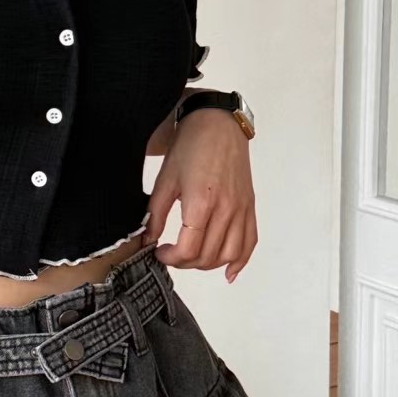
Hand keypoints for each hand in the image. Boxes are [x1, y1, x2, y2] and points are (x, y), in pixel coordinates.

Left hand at [141, 108, 257, 281]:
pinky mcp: (249, 207)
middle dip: (186, 263)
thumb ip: (156, 214)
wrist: (218, 125)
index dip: (171, 258)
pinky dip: (240, 261)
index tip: (160, 252)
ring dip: (208, 265)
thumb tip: (148, 240)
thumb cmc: (191, 147)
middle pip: (208, 256)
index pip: (188, 249)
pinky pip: (250, 242)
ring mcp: (241, 209)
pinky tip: (229, 271)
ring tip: (193, 258)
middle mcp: (226, 209)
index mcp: (201, 202)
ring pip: (229, 255)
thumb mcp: (165, 180)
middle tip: (172, 254)